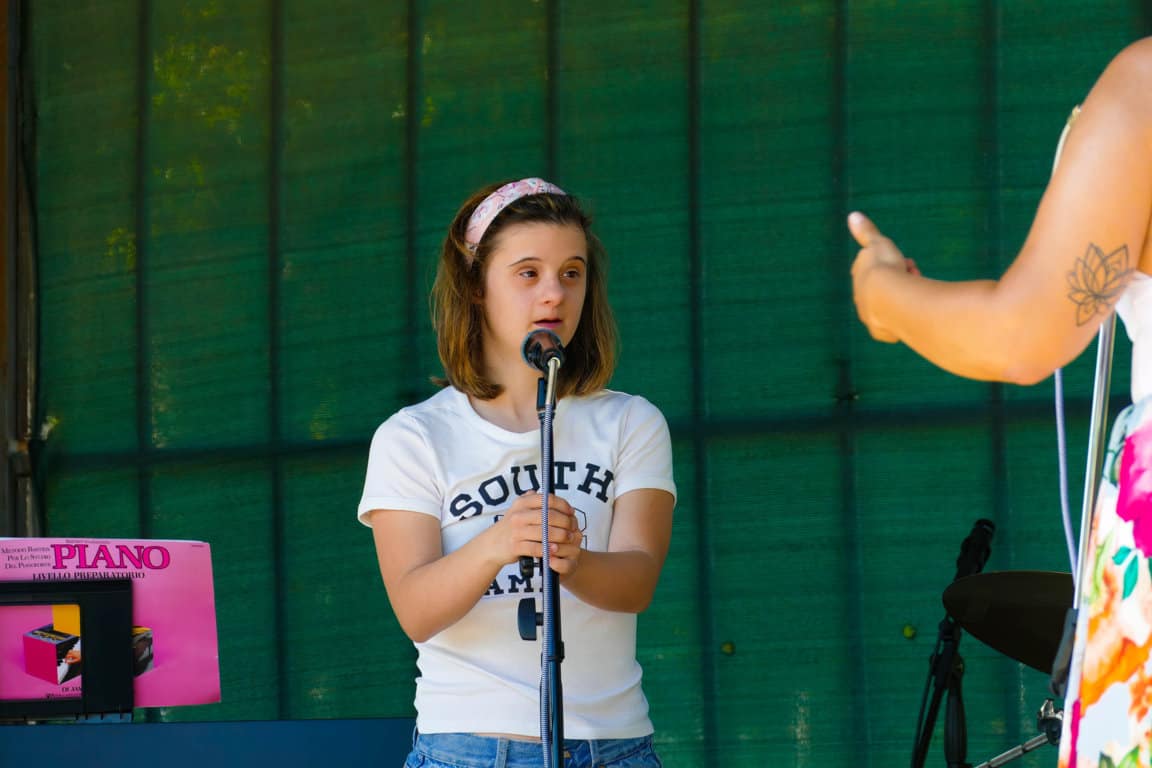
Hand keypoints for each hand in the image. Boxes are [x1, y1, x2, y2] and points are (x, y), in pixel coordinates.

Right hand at [496, 492, 583, 575]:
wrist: (492, 544)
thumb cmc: (511, 527)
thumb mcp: (518, 509)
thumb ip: (534, 501)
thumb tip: (555, 499)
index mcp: (522, 503)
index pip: (548, 500)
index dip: (563, 505)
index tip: (571, 512)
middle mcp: (518, 515)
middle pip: (549, 516)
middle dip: (565, 522)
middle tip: (573, 527)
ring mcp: (516, 531)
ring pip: (545, 532)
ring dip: (560, 536)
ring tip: (568, 538)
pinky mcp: (515, 546)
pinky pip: (536, 548)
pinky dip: (548, 549)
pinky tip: (556, 549)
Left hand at [848, 211, 920, 342]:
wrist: (890, 297)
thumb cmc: (885, 268)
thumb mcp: (878, 243)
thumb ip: (866, 231)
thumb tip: (852, 215)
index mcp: (859, 278)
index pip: (876, 269)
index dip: (894, 264)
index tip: (907, 262)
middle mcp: (861, 299)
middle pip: (884, 289)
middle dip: (901, 280)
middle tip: (915, 274)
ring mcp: (869, 316)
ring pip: (890, 306)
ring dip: (905, 298)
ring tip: (918, 291)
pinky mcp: (880, 332)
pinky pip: (892, 327)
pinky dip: (903, 320)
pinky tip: (912, 315)